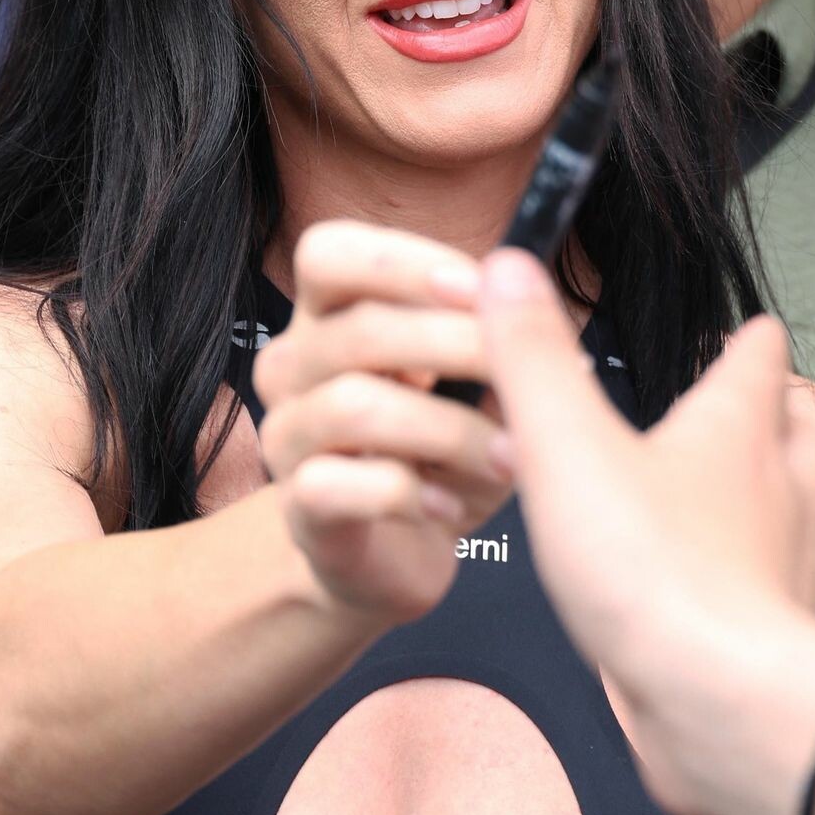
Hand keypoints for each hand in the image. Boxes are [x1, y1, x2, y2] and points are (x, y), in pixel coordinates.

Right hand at [253, 220, 514, 623]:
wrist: (399, 560)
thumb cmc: (444, 458)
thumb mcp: (484, 386)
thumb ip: (497, 332)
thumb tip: (523, 276)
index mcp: (332, 318)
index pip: (329, 255)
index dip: (405, 263)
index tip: (481, 287)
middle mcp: (293, 368)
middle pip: (359, 329)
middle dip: (458, 347)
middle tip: (526, 381)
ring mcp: (287, 439)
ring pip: (354, 406)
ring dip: (452, 432)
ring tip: (512, 459)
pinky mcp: (299, 510)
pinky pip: (338, 485)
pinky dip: (410, 496)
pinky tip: (451, 506)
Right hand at [474, 247, 814, 814]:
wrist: (720, 699)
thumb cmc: (650, 569)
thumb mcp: (565, 446)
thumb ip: (532, 359)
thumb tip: (507, 266)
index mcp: (734, 431)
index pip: (756, 362)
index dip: (750, 342)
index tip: (749, 330)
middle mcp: (780, 490)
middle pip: (802, 436)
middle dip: (780, 419)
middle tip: (758, 413)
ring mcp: (791, 565)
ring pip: (814, 516)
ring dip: (793, 501)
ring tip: (761, 501)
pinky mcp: (785, 634)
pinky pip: (797, 595)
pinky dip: (779, 583)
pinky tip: (746, 593)